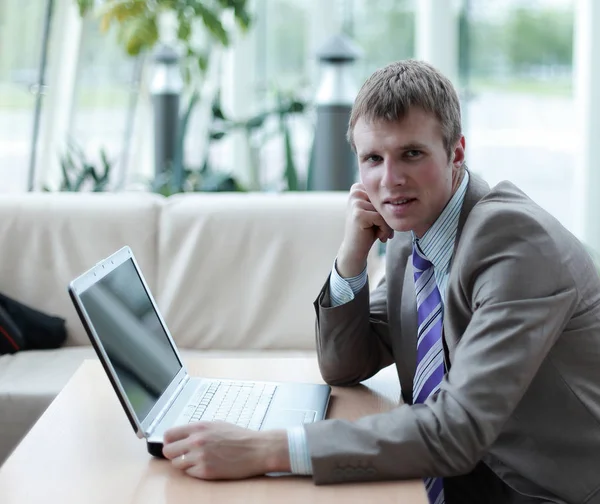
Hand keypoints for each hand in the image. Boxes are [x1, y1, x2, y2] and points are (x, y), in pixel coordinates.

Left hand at [162, 421, 290, 479]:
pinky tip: (207, 466)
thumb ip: (198, 430)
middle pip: (168, 451)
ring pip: (177, 464)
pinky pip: (189, 474)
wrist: (256, 449)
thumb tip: (182, 436)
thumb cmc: (239, 436)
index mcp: (199, 427)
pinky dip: (195, 471)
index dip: (169, 441)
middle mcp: (196, 441)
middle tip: (183, 455)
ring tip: (198, 460)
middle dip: (174, 454)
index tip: (173, 444)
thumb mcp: (217, 424)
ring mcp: (200, 457)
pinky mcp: (205, 472)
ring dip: (185, 464)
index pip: (169, 435)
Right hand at [337, 183, 393, 277]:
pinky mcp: (358, 214)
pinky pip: (381, 218)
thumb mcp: (376, 211)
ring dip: (387, 225)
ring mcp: (355, 203)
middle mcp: (355, 192)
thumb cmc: (369, 230)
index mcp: (358, 188)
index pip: (384, 194)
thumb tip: (403, 193)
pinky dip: (384, 230)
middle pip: (384, 201)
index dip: (386, 209)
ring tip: (380, 233)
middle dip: (387, 217)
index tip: (379, 221)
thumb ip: (383, 200)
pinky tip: (379, 236)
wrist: (356, 249)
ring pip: (384, 210)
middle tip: (382, 230)